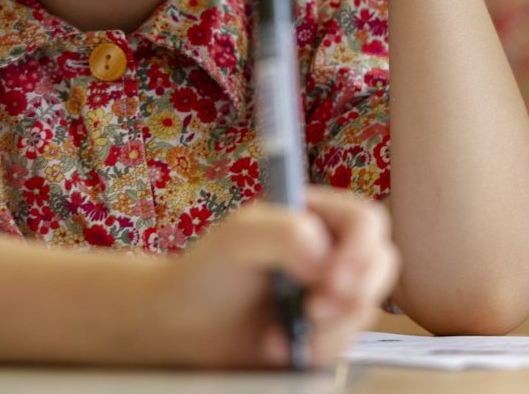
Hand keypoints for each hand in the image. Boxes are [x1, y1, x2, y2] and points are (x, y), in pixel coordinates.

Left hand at [159, 186, 397, 368]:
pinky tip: (275, 346)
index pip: (366, 220)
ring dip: (326, 330)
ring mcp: (329, 292)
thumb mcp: (237, 239)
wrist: (185, 326)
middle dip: (352, 295)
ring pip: (364, 311)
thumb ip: (282, 233)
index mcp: (314, 214)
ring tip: (275, 333)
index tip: (333, 277)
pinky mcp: (325, 331)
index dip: (361, 249)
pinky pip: (345, 345)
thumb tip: (324, 257)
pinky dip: (314, 351)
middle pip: (381, 265)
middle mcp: (328, 250)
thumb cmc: (207, 272)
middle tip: (313, 310)